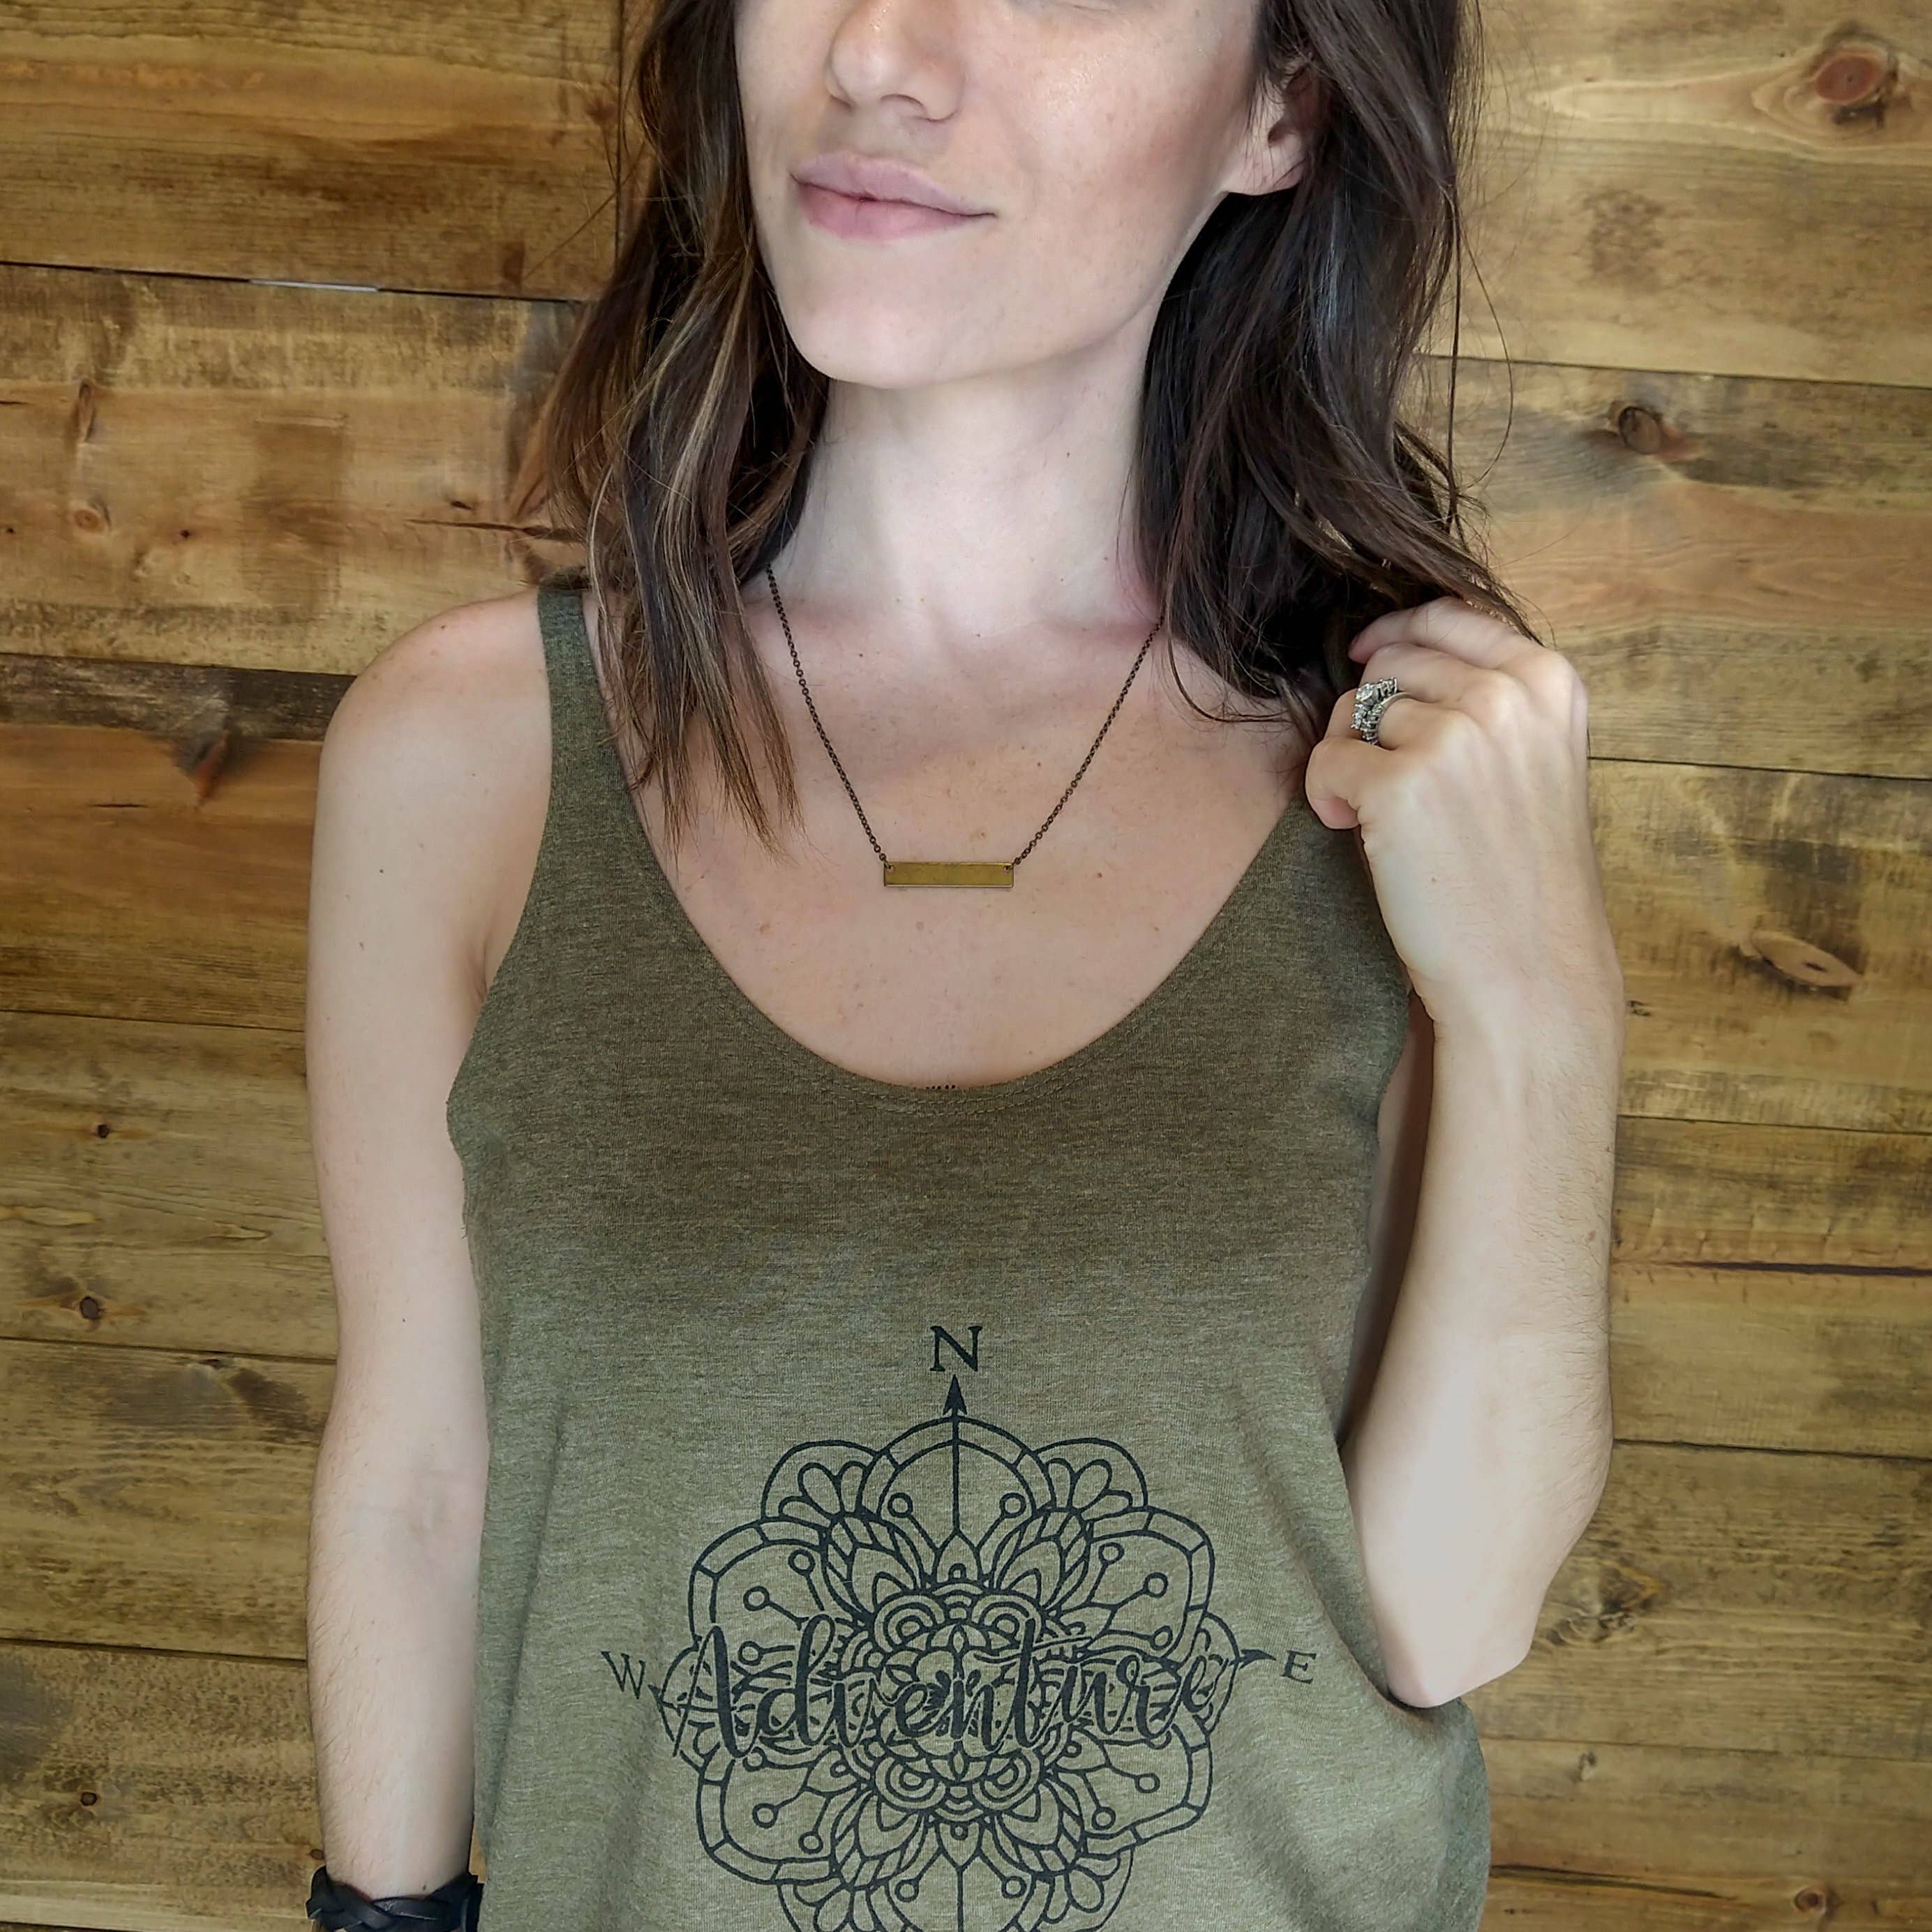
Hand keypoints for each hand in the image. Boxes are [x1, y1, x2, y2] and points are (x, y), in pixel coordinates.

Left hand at [1305, 596, 1624, 1040]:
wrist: (1529, 971)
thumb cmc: (1524, 878)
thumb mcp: (1540, 762)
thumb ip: (1492, 703)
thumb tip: (1397, 656)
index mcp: (1549, 681)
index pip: (1448, 617)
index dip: (1394, 633)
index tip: (1367, 655)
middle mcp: (1505, 695)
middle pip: (1392, 663)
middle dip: (1371, 714)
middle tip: (1386, 777)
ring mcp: (1452, 736)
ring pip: (1353, 710)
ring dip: (1350, 760)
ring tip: (1380, 817)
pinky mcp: (1397, 784)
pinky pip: (1326, 760)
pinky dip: (1325, 796)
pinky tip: (1354, 831)